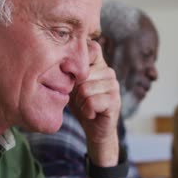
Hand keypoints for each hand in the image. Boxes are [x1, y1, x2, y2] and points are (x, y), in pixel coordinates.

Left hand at [68, 42, 120, 164]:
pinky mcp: (115, 101)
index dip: (77, 59)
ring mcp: (114, 86)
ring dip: (81, 102)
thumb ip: (69, 71)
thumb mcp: (71, 84)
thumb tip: (62, 61)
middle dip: (75, 89)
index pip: (92, 48)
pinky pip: (91, 102)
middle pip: (82, 73)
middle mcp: (109, 71)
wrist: (94, 129)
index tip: (68, 71)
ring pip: (85, 89)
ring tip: (86, 105)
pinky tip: (92, 113)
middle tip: (81, 98)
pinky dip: (87, 110)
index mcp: (99, 64)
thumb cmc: (81, 104)